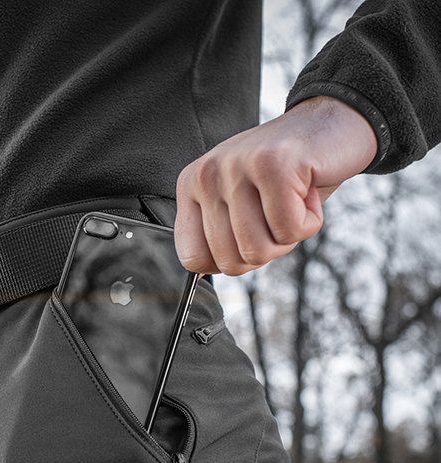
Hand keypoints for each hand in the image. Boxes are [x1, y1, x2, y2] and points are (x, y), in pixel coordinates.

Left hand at [174, 96, 378, 275]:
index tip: (248, 235)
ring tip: (291, 200)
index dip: (228, 261)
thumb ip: (217, 237)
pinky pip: (289, 230)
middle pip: (229, 260)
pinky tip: (307, 190)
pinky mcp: (274, 164)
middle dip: (265, 249)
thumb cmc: (286, 176)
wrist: (333, 125)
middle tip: (277, 213)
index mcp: (191, 186)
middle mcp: (207, 174)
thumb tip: (201, 275)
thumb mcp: (238, 206)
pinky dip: (309, 222)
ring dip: (288, 236)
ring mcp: (238, 166)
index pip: (192, 258)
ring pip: (259, 250)